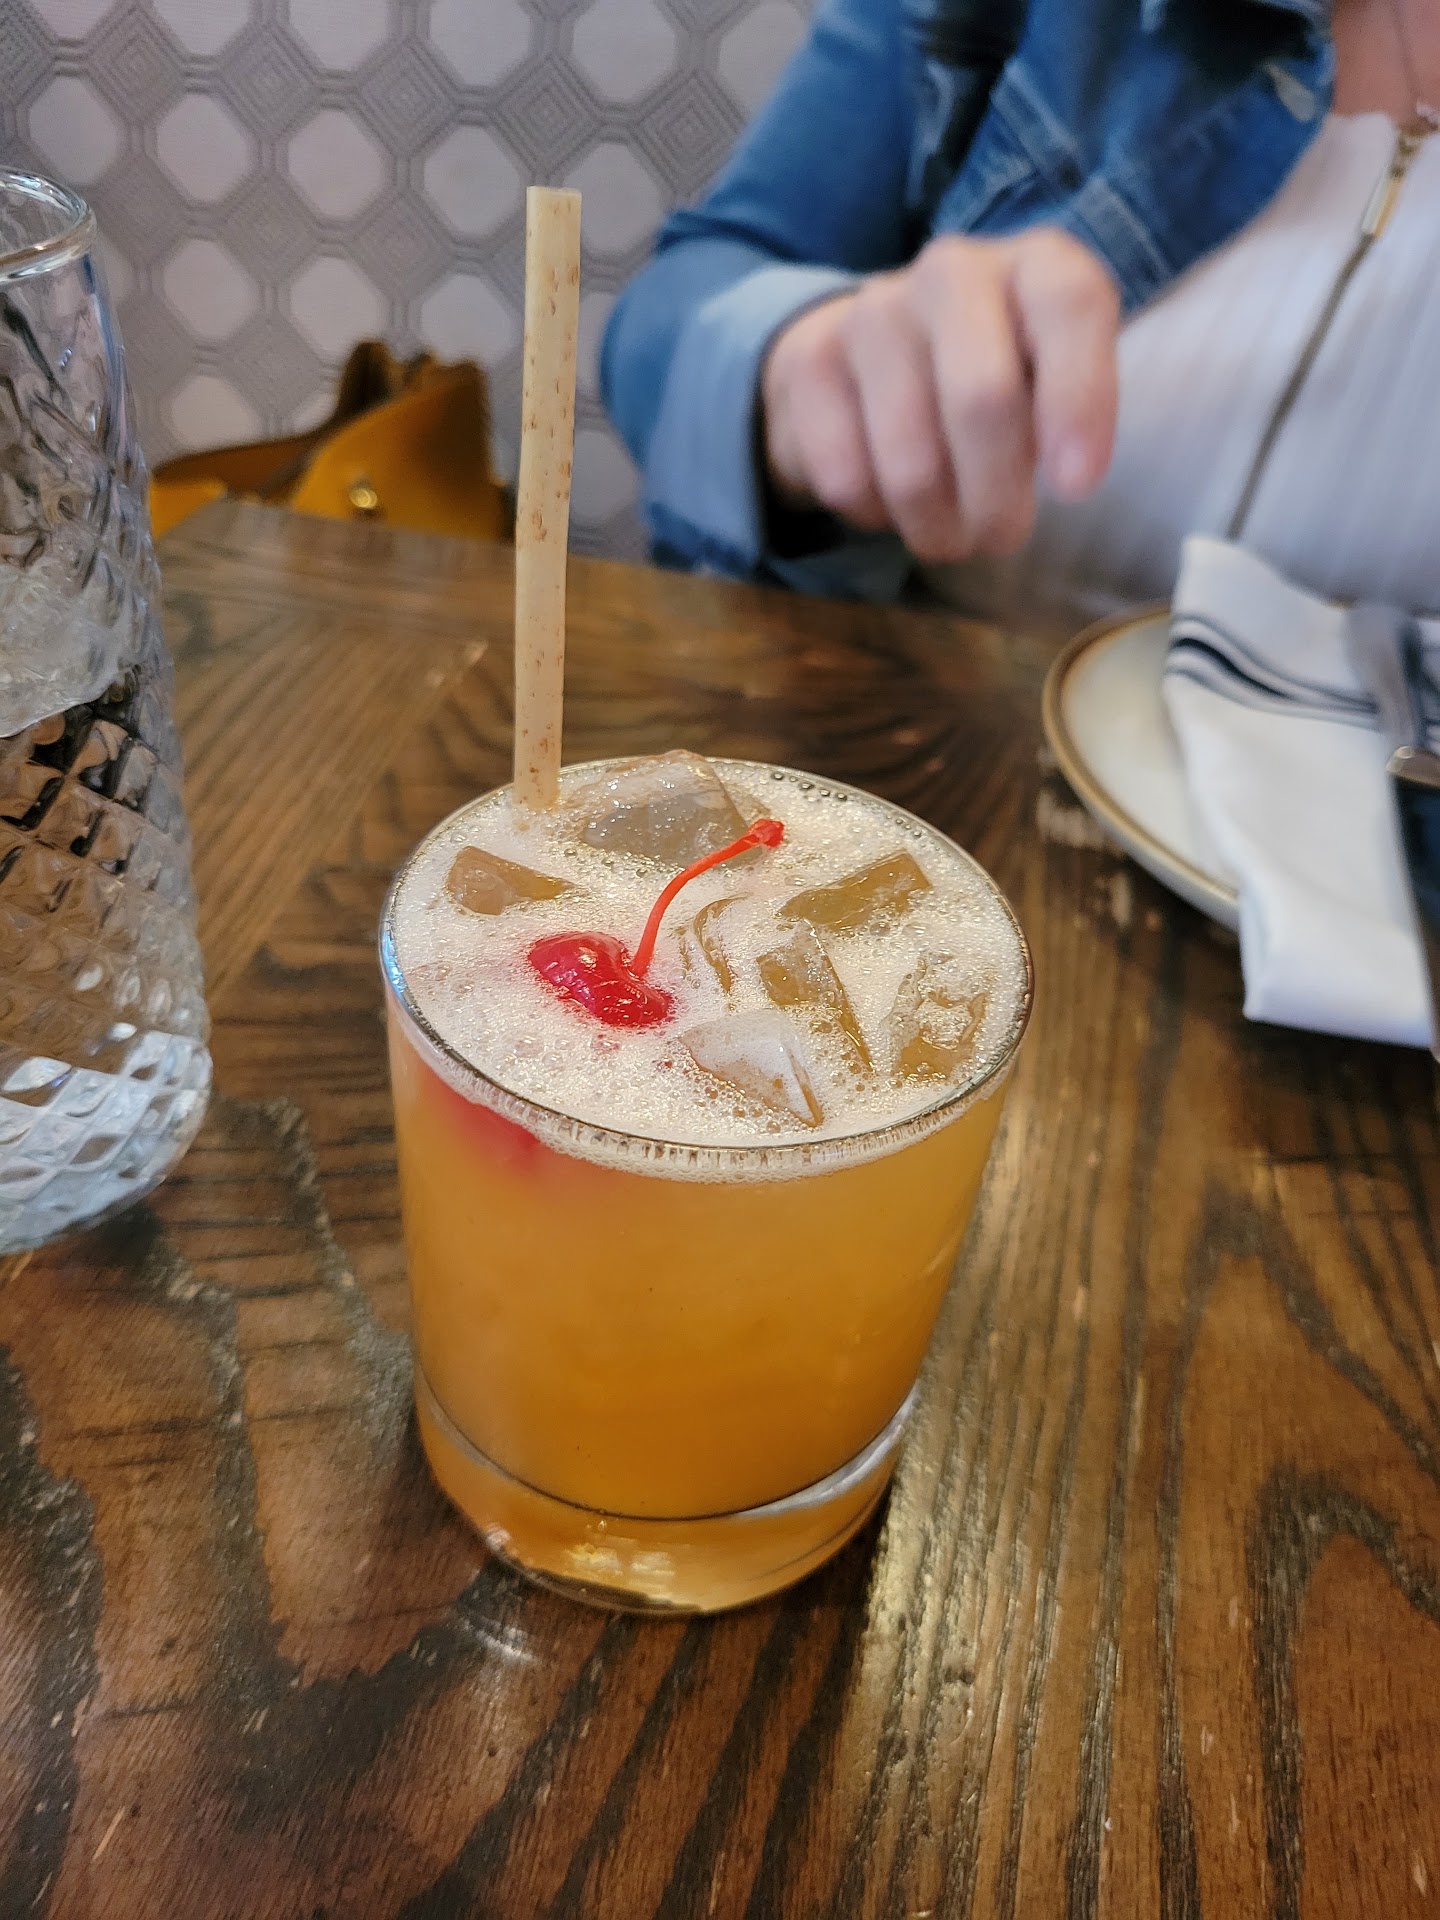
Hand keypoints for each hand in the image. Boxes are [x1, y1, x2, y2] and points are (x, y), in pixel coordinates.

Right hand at [760, 228, 1120, 563]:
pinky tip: (889, 501)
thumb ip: (1076, 412)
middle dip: (995, 499)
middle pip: (982, 398)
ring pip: (911, 462)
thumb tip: (1068, 476)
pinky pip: (847, 477)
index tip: (1076, 488)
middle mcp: (954, 272)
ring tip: (948, 534)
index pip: (1071, 306)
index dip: (1080, 399)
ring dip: (935, 526)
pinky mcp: (811, 363)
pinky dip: (875, 514)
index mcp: (1036, 266)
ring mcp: (873, 311)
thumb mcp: (1054, 383)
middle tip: (1000, 540)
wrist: (871, 358)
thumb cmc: (994, 379)